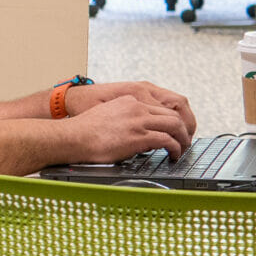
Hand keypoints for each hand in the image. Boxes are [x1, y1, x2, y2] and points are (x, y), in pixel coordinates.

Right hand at [64, 91, 195, 162]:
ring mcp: (139, 121)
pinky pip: (168, 141)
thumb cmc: (82, 131)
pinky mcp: (139, 136)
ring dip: (182, 139)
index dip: (170, 121)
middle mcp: (137, 107)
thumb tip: (132, 132)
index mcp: (129, 100)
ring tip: (182, 149)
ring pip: (174, 125)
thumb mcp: (106, 115)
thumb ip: (123, 118)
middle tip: (183, 141)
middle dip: (182, 129)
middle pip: (172, 115)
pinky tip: (173, 155)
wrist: (72, 137)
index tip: (172, 131)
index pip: (159, 108)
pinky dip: (175, 149)